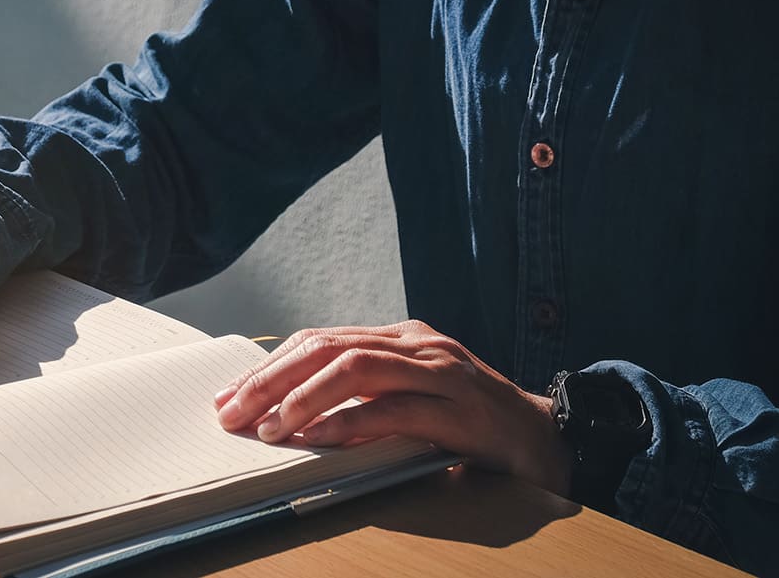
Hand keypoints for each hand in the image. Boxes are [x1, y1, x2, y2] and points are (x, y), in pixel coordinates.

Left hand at [214, 321, 572, 494]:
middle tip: (233, 411)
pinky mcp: (462, 410)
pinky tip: (319, 438)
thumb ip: (362, 395)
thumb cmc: (470, 423)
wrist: (548, 439)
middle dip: (272, 379)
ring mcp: (441, 372)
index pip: (319, 340)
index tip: (230, 396)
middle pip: (328, 347)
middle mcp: (417, 344)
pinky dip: (351, 424)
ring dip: (304, 397)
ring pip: (357, 369)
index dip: (269, 366)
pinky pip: (396, 411)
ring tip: (269, 426)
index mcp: (399, 337)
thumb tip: (287, 412)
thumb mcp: (409, 398)